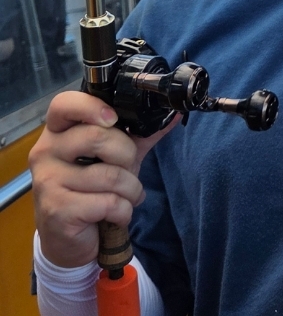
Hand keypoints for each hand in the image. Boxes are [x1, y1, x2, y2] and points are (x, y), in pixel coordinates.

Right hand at [29, 91, 176, 268]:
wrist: (70, 239)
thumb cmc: (93, 189)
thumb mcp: (117, 156)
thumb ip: (140, 133)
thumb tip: (174, 113)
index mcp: (57, 131)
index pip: (64, 104)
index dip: (91, 107)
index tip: (113, 119)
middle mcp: (46, 151)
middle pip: (97, 137)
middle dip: (127, 155)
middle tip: (129, 169)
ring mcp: (48, 181)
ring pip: (109, 174)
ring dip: (131, 189)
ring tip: (128, 196)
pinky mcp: (57, 210)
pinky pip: (107, 202)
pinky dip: (124, 210)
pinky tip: (117, 214)